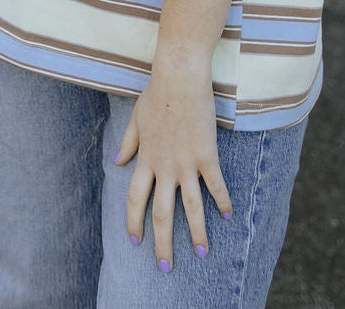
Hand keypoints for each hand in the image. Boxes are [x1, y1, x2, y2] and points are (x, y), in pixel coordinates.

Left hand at [114, 63, 231, 272]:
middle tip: (165, 267)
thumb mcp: (136, 119)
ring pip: (191, 207)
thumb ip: (128, 143)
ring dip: (196, 233)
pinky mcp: (206, 155)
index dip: (134, 222)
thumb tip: (116, 162)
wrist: (179, 76)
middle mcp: (165, 166)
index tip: (135, 242)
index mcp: (146, 159)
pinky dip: (223, 202)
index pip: (135, 199)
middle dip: (163, 243)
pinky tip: (228, 216)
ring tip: (201, 254)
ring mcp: (186, 163)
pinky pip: (215, 185)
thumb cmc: (157, 93)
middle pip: (162, 213)